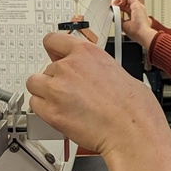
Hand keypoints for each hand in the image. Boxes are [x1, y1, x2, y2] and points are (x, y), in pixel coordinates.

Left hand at [26, 32, 163, 156]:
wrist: (132, 131)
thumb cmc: (135, 107)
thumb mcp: (120, 72)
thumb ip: (98, 68)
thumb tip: (95, 73)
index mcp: (87, 52)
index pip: (53, 40)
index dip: (53, 50)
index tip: (54, 55)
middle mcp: (69, 67)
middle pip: (46, 68)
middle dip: (56, 80)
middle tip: (71, 92)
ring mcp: (57, 89)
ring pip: (35, 84)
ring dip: (45, 93)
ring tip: (62, 103)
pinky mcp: (51, 111)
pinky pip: (34, 105)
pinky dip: (44, 110)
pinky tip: (60, 115)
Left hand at [113, 0, 156, 48]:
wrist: (142, 34)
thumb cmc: (136, 32)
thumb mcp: (124, 25)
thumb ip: (119, 19)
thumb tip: (114, 16)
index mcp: (135, 14)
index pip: (126, 7)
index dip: (119, 6)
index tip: (114, 8)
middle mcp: (138, 9)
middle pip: (128, 1)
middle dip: (119, 1)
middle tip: (113, 4)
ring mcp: (138, 6)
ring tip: (114, 3)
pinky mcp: (137, 5)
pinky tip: (118, 1)